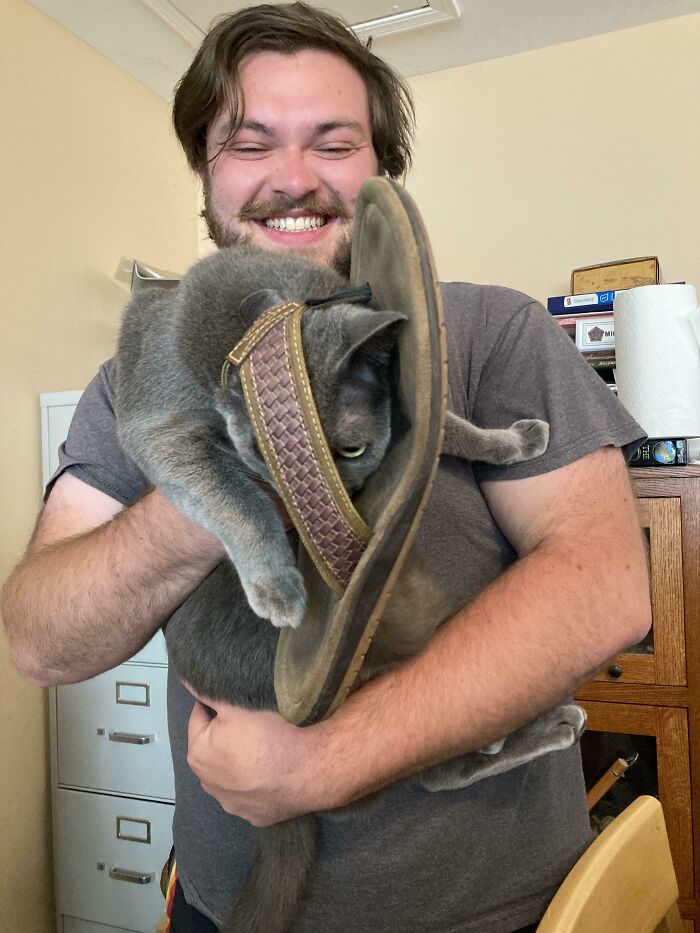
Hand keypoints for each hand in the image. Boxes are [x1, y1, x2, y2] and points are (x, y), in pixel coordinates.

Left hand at [186, 685, 328, 825]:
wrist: (312, 768)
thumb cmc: (271, 732)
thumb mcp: (236, 703)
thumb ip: (206, 691)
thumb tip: (185, 680)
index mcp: (198, 754)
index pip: (200, 717)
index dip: (219, 705)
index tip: (240, 703)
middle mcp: (209, 784)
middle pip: (214, 747)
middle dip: (226, 735)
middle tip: (254, 724)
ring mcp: (233, 805)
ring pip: (231, 773)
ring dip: (239, 761)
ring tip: (265, 747)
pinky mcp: (256, 817)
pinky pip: (251, 793)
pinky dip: (257, 783)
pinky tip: (273, 771)